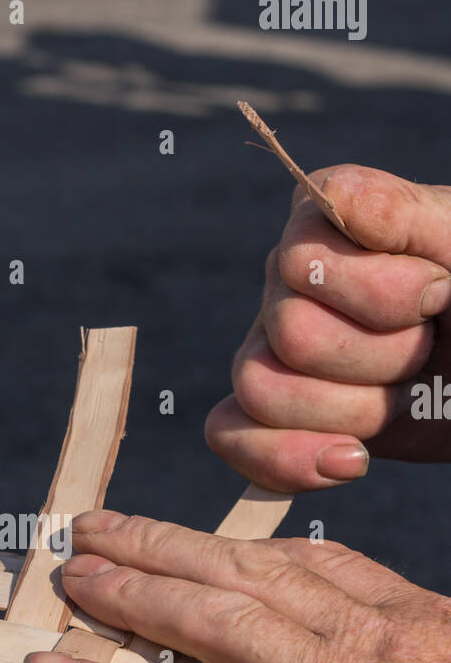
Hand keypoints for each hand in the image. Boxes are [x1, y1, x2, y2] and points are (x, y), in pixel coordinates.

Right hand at [205, 165, 450, 490]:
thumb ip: (408, 213)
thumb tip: (339, 202)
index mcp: (327, 219)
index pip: (303, 263)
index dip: (378, 293)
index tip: (440, 294)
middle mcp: (288, 278)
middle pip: (290, 336)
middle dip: (380, 359)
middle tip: (427, 348)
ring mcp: (274, 345)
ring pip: (262, 392)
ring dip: (354, 411)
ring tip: (404, 396)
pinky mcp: (278, 412)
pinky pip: (232, 436)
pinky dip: (287, 460)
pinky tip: (350, 460)